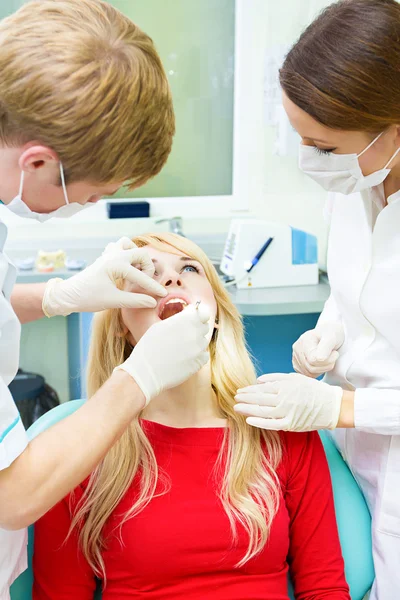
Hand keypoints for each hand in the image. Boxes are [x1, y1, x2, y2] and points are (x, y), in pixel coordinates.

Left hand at [42, 237, 166, 316]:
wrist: (67, 295)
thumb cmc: (88, 297)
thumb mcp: (113, 301)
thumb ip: (135, 300)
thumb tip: (153, 302)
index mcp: (116, 264)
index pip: (141, 276)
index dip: (153, 287)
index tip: (163, 295)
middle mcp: (114, 255)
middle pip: (141, 253)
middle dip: (147, 267)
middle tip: (145, 282)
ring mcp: (108, 255)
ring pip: (128, 244)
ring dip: (136, 256)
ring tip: (136, 272)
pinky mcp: (104, 258)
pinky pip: (118, 248)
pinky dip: (126, 254)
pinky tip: (125, 269)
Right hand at [115, 303, 210, 403]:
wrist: (146, 371)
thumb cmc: (149, 347)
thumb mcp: (160, 326)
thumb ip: (179, 319)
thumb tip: (190, 316)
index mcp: (185, 320)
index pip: (204, 313)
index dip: (199, 316)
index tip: (192, 319)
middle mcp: (195, 332)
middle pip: (204, 327)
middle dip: (196, 329)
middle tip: (182, 335)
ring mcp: (198, 348)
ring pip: (203, 341)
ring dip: (196, 343)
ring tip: (180, 348)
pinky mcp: (199, 362)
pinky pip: (204, 355)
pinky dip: (197, 356)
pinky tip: (185, 357)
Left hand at [234, 372, 342, 431]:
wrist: (332, 405)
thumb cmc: (313, 390)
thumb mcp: (295, 377)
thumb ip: (276, 377)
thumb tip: (258, 380)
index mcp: (285, 386)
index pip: (261, 388)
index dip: (249, 390)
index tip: (240, 391)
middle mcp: (285, 398)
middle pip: (259, 399)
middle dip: (245, 398)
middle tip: (235, 398)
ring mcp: (288, 412)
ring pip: (263, 411)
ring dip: (247, 409)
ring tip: (237, 408)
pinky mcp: (291, 424)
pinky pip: (272, 424)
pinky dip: (259, 422)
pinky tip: (249, 420)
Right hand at [292, 323, 344, 377]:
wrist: (328, 333)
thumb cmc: (331, 333)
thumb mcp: (332, 336)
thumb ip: (326, 347)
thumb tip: (319, 359)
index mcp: (304, 340)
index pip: (313, 360)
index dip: (328, 360)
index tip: (335, 353)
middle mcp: (297, 348)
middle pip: (311, 368)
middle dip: (326, 365)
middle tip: (333, 356)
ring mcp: (295, 357)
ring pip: (309, 373)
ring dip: (322, 369)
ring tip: (327, 358)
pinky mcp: (297, 365)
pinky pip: (307, 375)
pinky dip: (317, 372)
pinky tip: (321, 363)